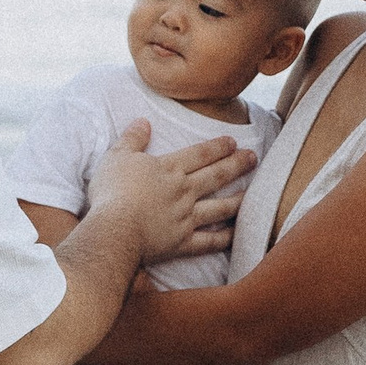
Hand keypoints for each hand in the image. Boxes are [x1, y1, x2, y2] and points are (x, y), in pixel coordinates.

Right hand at [88, 118, 252, 268]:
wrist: (114, 229)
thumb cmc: (112, 192)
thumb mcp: (117, 157)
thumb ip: (132, 139)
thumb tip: (143, 121)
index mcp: (170, 169)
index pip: (199, 154)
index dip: (217, 147)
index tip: (233, 142)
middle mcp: (184, 191)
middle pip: (215, 176)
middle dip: (236, 165)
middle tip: (253, 158)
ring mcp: (186, 218)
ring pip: (219, 207)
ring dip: (237, 199)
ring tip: (252, 194)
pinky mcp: (182, 243)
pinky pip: (209, 241)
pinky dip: (224, 239)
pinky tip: (235, 234)